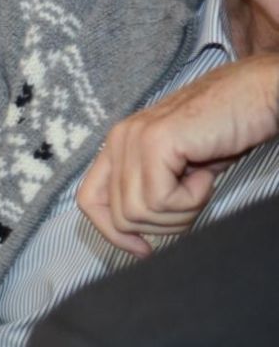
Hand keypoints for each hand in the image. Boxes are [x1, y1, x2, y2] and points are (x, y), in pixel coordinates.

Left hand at [77, 55, 278, 254]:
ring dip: (181, 210)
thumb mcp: (179, 169)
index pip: (89, 201)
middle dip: (165, 223)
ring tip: (200, 179)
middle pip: (121, 216)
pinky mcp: (156, 142)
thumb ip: (151, 190)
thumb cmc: (225, 132)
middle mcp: (119, 139)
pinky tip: (205, 172)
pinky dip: (192, 198)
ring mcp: (134, 138)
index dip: (112, 233)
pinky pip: (162, 200)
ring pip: (140, 212)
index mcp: (118, 146)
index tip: (143, 251)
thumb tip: (134, 237)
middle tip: (194, 194)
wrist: (257, 96)